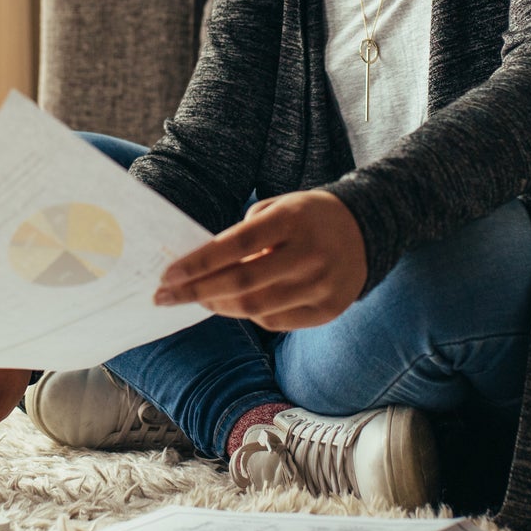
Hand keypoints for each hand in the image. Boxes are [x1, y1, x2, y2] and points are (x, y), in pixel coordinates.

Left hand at [154, 190, 366, 329]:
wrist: (366, 230)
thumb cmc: (306, 218)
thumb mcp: (277, 209)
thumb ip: (242, 236)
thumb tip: (201, 269)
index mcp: (292, 220)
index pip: (236, 245)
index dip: (199, 263)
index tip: (168, 275)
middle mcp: (310, 254)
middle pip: (242, 283)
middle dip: (196, 292)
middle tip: (164, 297)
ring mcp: (322, 285)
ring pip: (256, 308)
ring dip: (218, 306)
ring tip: (196, 298)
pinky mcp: (329, 310)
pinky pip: (276, 321)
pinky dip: (248, 314)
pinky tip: (233, 303)